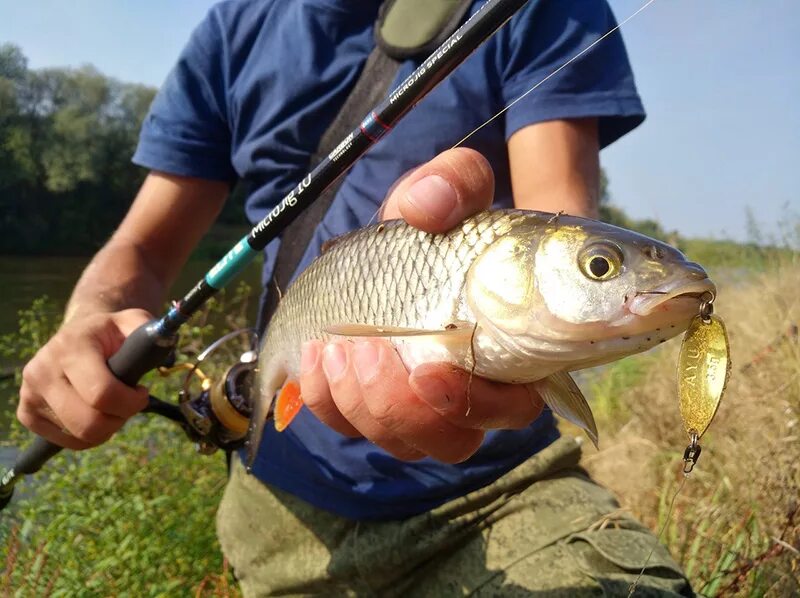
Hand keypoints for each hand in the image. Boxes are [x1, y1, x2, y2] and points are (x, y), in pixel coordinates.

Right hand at [17, 310, 151, 449]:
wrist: (76, 335)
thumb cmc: (111, 333)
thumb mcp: (133, 322)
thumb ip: (149, 330)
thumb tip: (164, 342)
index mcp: (71, 347)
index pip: (102, 394)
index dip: (131, 402)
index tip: (141, 392)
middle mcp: (42, 370)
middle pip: (90, 423)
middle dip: (120, 419)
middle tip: (128, 403)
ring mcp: (30, 393)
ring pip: (80, 437)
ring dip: (106, 427)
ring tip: (110, 404)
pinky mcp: (26, 413)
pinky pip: (66, 442)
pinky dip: (88, 435)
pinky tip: (92, 411)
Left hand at [298, 148, 544, 462]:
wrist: (417, 240)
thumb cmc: (453, 220)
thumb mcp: (458, 186)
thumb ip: (455, 182)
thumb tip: (424, 207)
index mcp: (514, 350)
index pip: (515, 406)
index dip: (475, 404)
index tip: (428, 370)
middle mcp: (476, 391)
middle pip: (452, 441)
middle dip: (399, 408)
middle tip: (365, 349)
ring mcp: (425, 404)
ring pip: (401, 441)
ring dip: (359, 403)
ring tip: (333, 348)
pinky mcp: (379, 402)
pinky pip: (353, 427)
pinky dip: (326, 399)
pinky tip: (315, 355)